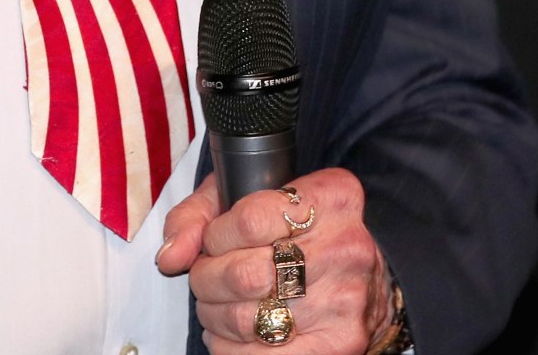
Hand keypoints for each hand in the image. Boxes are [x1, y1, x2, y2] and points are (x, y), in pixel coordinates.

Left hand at [156, 169, 398, 353]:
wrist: (365, 281)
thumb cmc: (298, 234)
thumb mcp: (251, 198)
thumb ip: (199, 214)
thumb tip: (171, 257)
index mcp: (331, 198)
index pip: (250, 219)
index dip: (216, 236)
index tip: (214, 241)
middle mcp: (346, 247)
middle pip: (245, 274)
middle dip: (207, 280)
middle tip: (206, 278)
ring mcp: (347, 300)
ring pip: (247, 319)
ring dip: (214, 316)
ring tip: (218, 306)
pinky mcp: (341, 344)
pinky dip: (230, 349)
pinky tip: (232, 335)